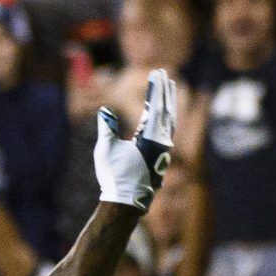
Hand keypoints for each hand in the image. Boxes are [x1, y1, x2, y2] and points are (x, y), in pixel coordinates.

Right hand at [92, 68, 175, 208]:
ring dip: (169, 102)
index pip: (155, 107)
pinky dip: (166, 116)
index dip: (156, 88)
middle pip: (167, 110)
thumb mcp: (106, 151)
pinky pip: (167, 129)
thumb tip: (105, 111)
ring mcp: (164, 150)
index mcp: (150, 139)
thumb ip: (107, 129)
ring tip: (169, 88)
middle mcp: (162, 143)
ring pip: (170, 120)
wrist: (126, 202)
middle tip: (164, 73)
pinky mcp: (161, 155)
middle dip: (165, 91)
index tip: (157, 73)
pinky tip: (164, 112)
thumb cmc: (115, 177)